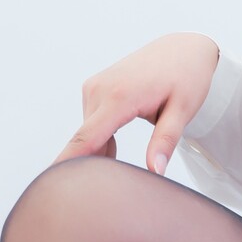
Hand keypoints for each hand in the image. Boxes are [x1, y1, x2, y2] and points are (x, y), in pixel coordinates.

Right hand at [53, 32, 221, 169]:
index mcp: (120, 96)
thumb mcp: (182, 111)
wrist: (183, 49)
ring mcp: (94, 87)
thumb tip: (156, 171)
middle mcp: (99, 89)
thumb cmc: (187, 78)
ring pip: (88, 133)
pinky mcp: (94, 88)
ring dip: (99, 152)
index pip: (87, 137)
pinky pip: (91, 123)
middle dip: (92, 166)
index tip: (54, 181)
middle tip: (106, 193)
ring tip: (121, 168)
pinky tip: (114, 149)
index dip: (69, 161)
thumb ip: (165, 142)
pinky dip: (100, 139)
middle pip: (86, 140)